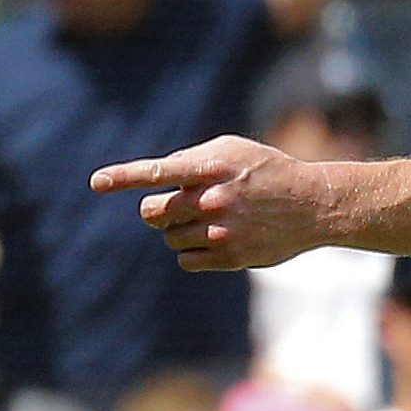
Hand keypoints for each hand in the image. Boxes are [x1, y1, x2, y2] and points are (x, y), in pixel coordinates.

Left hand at [91, 135, 336, 270]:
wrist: (314, 205)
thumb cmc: (269, 171)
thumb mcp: (235, 151)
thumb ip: (193, 160)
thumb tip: (156, 180)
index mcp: (213, 167)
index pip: (159, 170)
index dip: (124, 176)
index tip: (96, 181)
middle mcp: (214, 199)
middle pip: (152, 211)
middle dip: (157, 210)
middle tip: (177, 206)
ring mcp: (221, 230)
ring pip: (168, 236)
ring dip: (179, 230)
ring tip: (211, 220)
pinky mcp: (229, 258)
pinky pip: (185, 260)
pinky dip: (193, 251)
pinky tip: (219, 239)